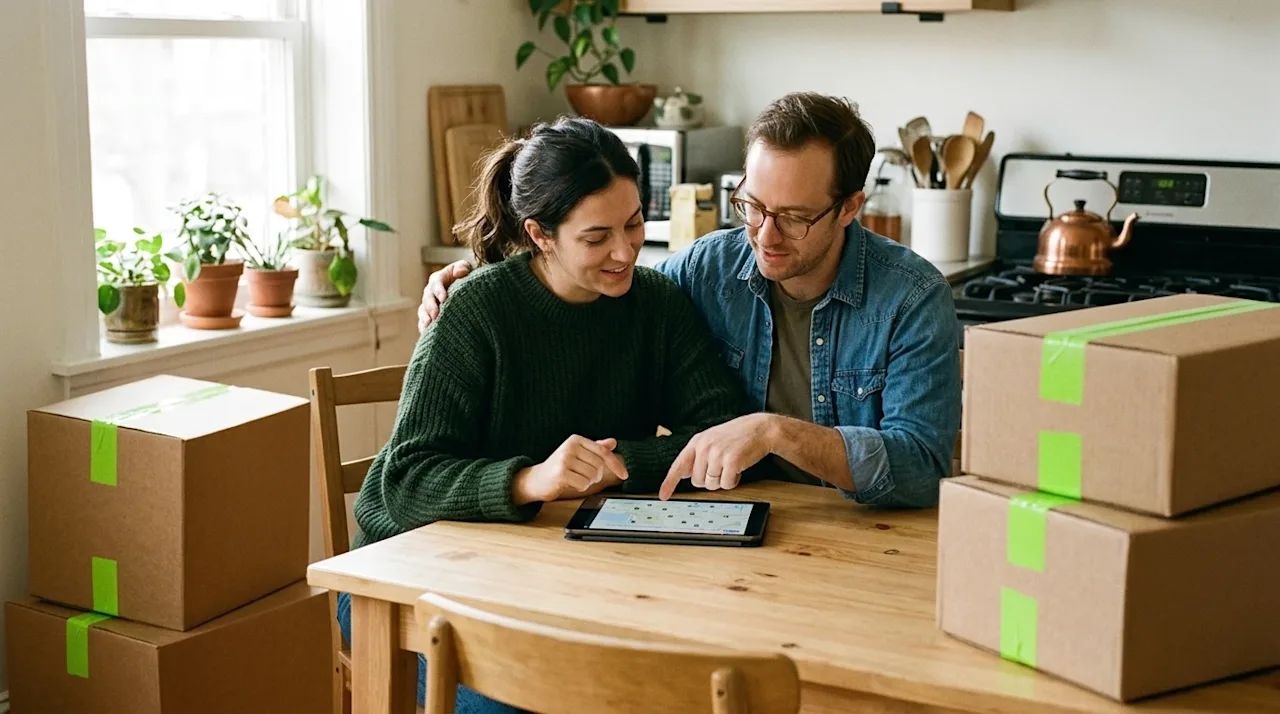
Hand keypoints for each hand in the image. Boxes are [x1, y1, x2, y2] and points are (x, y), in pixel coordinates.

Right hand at [418, 260, 471, 333]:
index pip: (436, 283)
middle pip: (427, 299)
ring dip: (425, 318)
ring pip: (423, 311)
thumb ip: (463, 267)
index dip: (439, 291)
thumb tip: (459, 272)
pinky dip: (424, 327)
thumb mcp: (466, 269)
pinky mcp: (427, 316)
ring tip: (429, 326)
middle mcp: (430, 292)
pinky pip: (423, 322)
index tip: (444, 299)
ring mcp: (427, 305)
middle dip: (431, 307)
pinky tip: (426, 333)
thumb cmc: (466, 278)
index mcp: (438, 279)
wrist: (465, 292)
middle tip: (436, 315)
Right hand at [512, 436, 629, 504]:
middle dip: (596, 475)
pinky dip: (580, 486)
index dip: (616, 464)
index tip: (624, 474)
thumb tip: (613, 442)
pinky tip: (571, 483)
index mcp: (576, 439)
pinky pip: (583, 483)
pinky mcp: (561, 473)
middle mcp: (570, 446)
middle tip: (584, 476)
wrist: (536, 479)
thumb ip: (595, 448)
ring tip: (575, 478)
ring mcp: (564, 459)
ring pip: (592, 475)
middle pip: (599, 465)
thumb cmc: (559, 467)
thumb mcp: (577, 454)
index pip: (603, 451)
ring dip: (587, 481)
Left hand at [659, 414, 773, 499]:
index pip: (679, 466)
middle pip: (697, 481)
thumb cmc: (736, 436)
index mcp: (697, 442)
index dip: (669, 483)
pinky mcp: (731, 462)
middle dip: (709, 480)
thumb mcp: (712, 440)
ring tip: (730, 465)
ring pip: (711, 485)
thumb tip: (686, 474)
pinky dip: (733, 481)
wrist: (759, 429)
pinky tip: (738, 468)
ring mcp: (717, 454)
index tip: (663, 496)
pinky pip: (726, 485)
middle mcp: (704, 447)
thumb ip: (697, 455)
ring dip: (722, 480)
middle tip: (721, 468)